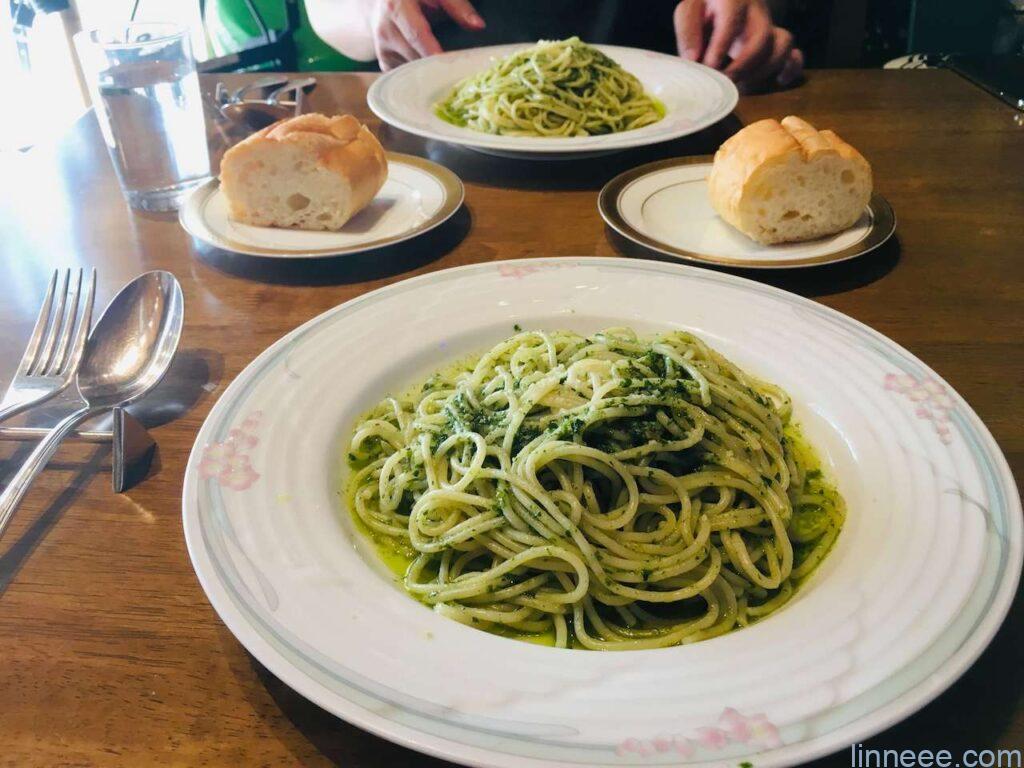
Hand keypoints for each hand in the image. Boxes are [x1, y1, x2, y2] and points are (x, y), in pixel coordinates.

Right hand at [371, 0, 484, 70]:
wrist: (385, 1)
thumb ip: (458, 7)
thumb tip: (478, 26)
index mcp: (396, 8)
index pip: (416, 35)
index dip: (432, 52)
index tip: (448, 65)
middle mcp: (385, 30)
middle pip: (415, 57)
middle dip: (437, 66)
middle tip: (459, 73)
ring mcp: (382, 48)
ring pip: (410, 70)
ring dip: (429, 73)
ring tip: (445, 70)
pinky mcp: (384, 62)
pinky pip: (405, 76)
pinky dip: (419, 77)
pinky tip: (430, 72)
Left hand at [674, 0, 803, 89]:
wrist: (722, 1)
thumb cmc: (704, 7)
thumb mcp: (689, 12)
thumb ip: (688, 32)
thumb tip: (693, 58)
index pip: (732, 22)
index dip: (720, 48)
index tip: (708, 67)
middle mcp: (757, 10)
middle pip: (762, 37)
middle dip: (743, 65)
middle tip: (725, 81)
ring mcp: (770, 25)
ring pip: (782, 46)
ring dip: (762, 71)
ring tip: (741, 85)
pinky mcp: (777, 40)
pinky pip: (794, 53)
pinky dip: (791, 68)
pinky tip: (779, 80)